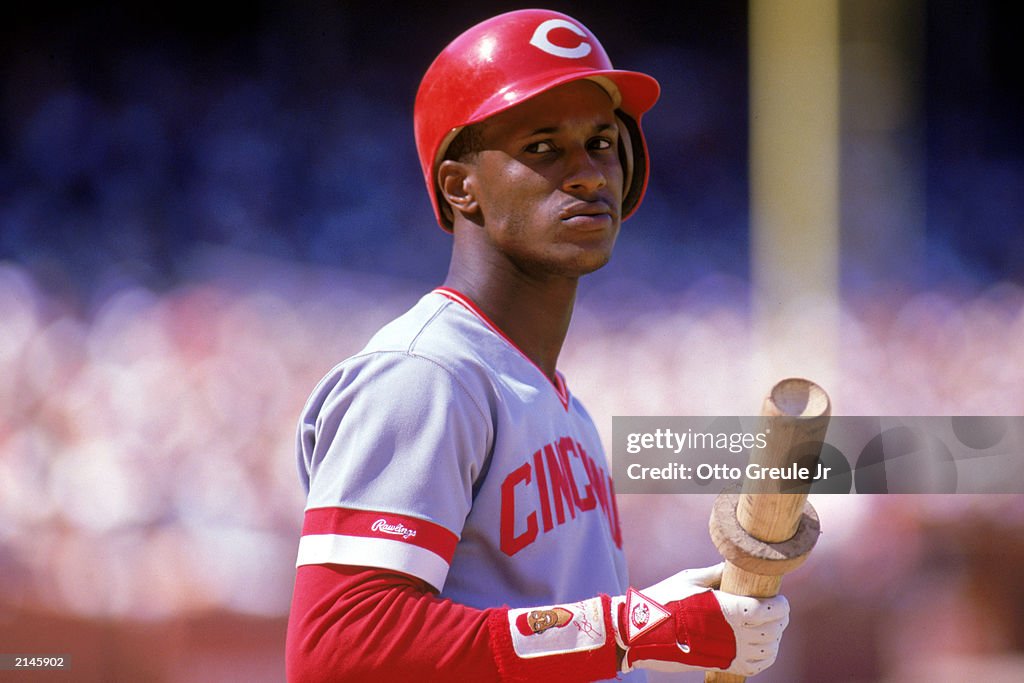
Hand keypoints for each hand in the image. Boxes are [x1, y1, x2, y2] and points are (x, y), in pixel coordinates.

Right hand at [611, 563, 788, 676]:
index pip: (770, 611)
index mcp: (729, 609)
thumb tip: (733, 565)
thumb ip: (716, 574)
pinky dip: (764, 656)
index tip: (778, 598)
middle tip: (776, 609)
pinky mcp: (724, 665)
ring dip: (773, 637)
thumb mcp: (690, 579)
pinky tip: (760, 645)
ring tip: (768, 626)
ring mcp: (730, 652)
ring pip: (769, 649)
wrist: (643, 634)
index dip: (780, 606)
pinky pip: (756, 665)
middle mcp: (734, 634)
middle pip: (774, 630)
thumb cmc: (664, 602)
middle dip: (779, 618)